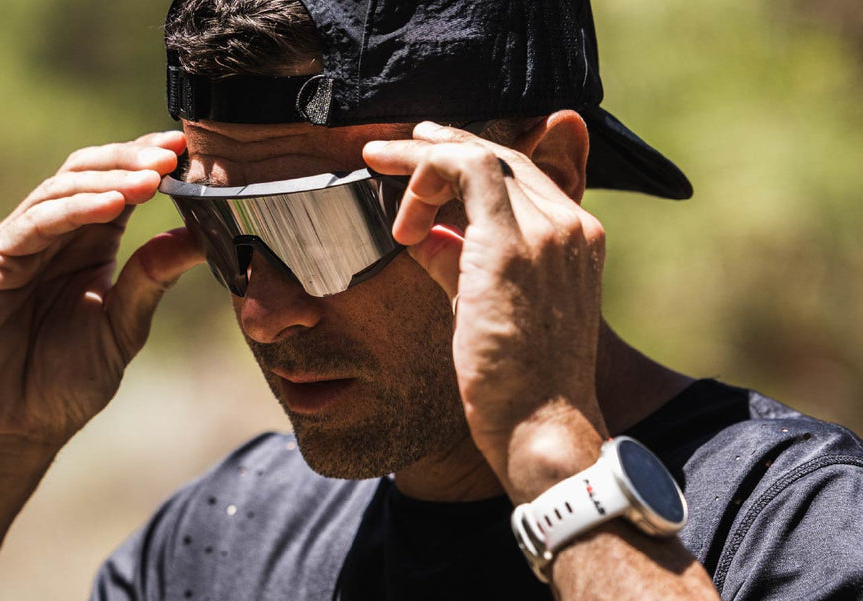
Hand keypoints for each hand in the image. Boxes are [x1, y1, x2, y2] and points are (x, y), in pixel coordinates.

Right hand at [0, 131, 202, 453]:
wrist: (13, 428)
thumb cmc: (66, 381)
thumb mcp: (123, 325)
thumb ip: (152, 279)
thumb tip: (199, 236)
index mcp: (89, 243)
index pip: (119, 184)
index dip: (149, 162)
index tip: (189, 151)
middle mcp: (54, 234)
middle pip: (89, 172)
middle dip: (133, 159)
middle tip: (173, 155)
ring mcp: (19, 244)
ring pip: (63, 189)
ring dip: (110, 179)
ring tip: (152, 179)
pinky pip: (34, 224)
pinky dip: (74, 209)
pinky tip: (113, 206)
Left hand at [363, 118, 607, 497]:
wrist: (540, 426)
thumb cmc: (514, 380)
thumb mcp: (485, 304)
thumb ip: (459, 260)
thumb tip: (423, 233)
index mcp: (576, 238)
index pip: (520, 173)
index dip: (466, 159)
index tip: (424, 165)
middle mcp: (570, 225)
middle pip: (501, 155)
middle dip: (439, 145)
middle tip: (392, 149)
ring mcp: (548, 232)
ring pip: (480, 154)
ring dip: (423, 157)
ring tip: (380, 163)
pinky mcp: (512, 246)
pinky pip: (465, 173)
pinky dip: (424, 176)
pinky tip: (398, 215)